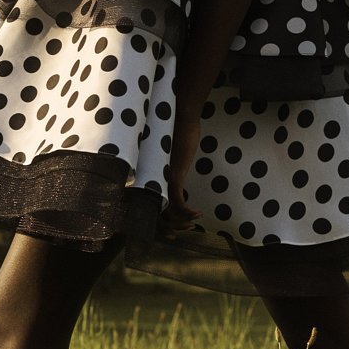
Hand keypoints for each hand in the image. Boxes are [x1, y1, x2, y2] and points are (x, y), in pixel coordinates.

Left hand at [160, 114, 202, 232]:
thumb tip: (175, 173)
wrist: (182, 118)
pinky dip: (187, 212)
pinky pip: (178, 204)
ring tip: (195, 220)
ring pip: (168, 213)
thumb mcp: (173, 155)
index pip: (150, 208)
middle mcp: (153, 181)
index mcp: (151, 178)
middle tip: (188, 228)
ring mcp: (162, 180)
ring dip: (183, 221)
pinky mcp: (173, 177)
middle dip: (173, 226)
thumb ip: (170, 167)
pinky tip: (197, 213)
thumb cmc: (179, 132)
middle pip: (157, 216)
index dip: (162, 222)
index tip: (174, 229)